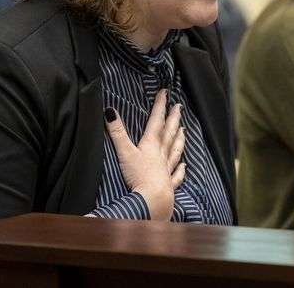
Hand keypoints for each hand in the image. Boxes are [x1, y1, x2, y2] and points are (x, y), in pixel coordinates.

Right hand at [104, 89, 185, 219]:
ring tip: (184, 130)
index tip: (165, 92)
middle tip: (179, 106)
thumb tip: (109, 111)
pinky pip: (176, 174)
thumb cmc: (138, 176)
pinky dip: (181, 169)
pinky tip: (184, 165)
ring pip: (175, 150)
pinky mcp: (168, 184)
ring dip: (179, 139)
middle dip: (173, 118)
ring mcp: (166, 169)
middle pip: (169, 132)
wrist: (153, 200)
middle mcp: (161, 154)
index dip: (160, 105)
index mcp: (151, 144)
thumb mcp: (124, 152)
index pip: (156, 120)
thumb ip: (117, 132)